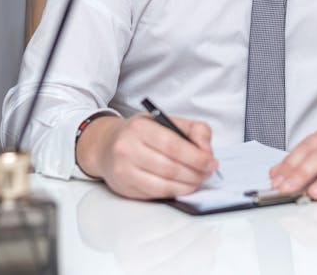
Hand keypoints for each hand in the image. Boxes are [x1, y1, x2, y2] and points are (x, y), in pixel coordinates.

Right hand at [75, 113, 218, 199]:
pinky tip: (182, 186)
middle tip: (207, 172)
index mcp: (140, 128)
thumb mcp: (165, 121)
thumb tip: (206, 151)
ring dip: (187, 186)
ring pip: (164, 185)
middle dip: (195, 173)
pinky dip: (174, 192)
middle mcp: (128, 149)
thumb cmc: (140, 133)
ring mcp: (124, 171)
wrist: (105, 145)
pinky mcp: (124, 188)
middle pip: (170, 168)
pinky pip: (156, 194)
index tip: (211, 162)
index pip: (174, 146)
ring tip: (197, 180)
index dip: (197, 157)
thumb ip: (193, 130)